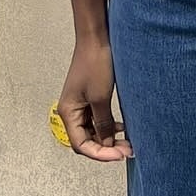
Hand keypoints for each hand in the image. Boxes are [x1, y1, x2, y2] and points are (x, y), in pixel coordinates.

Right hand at [58, 37, 132, 162]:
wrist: (97, 40)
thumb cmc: (94, 63)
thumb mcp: (100, 98)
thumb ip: (103, 123)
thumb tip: (106, 143)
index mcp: (68, 112)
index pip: (81, 145)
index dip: (101, 153)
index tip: (119, 155)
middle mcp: (71, 111)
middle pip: (86, 141)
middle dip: (106, 148)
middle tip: (127, 150)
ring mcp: (81, 105)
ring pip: (93, 132)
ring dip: (108, 139)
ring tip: (127, 142)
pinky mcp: (90, 99)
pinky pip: (97, 121)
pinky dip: (109, 127)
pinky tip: (121, 128)